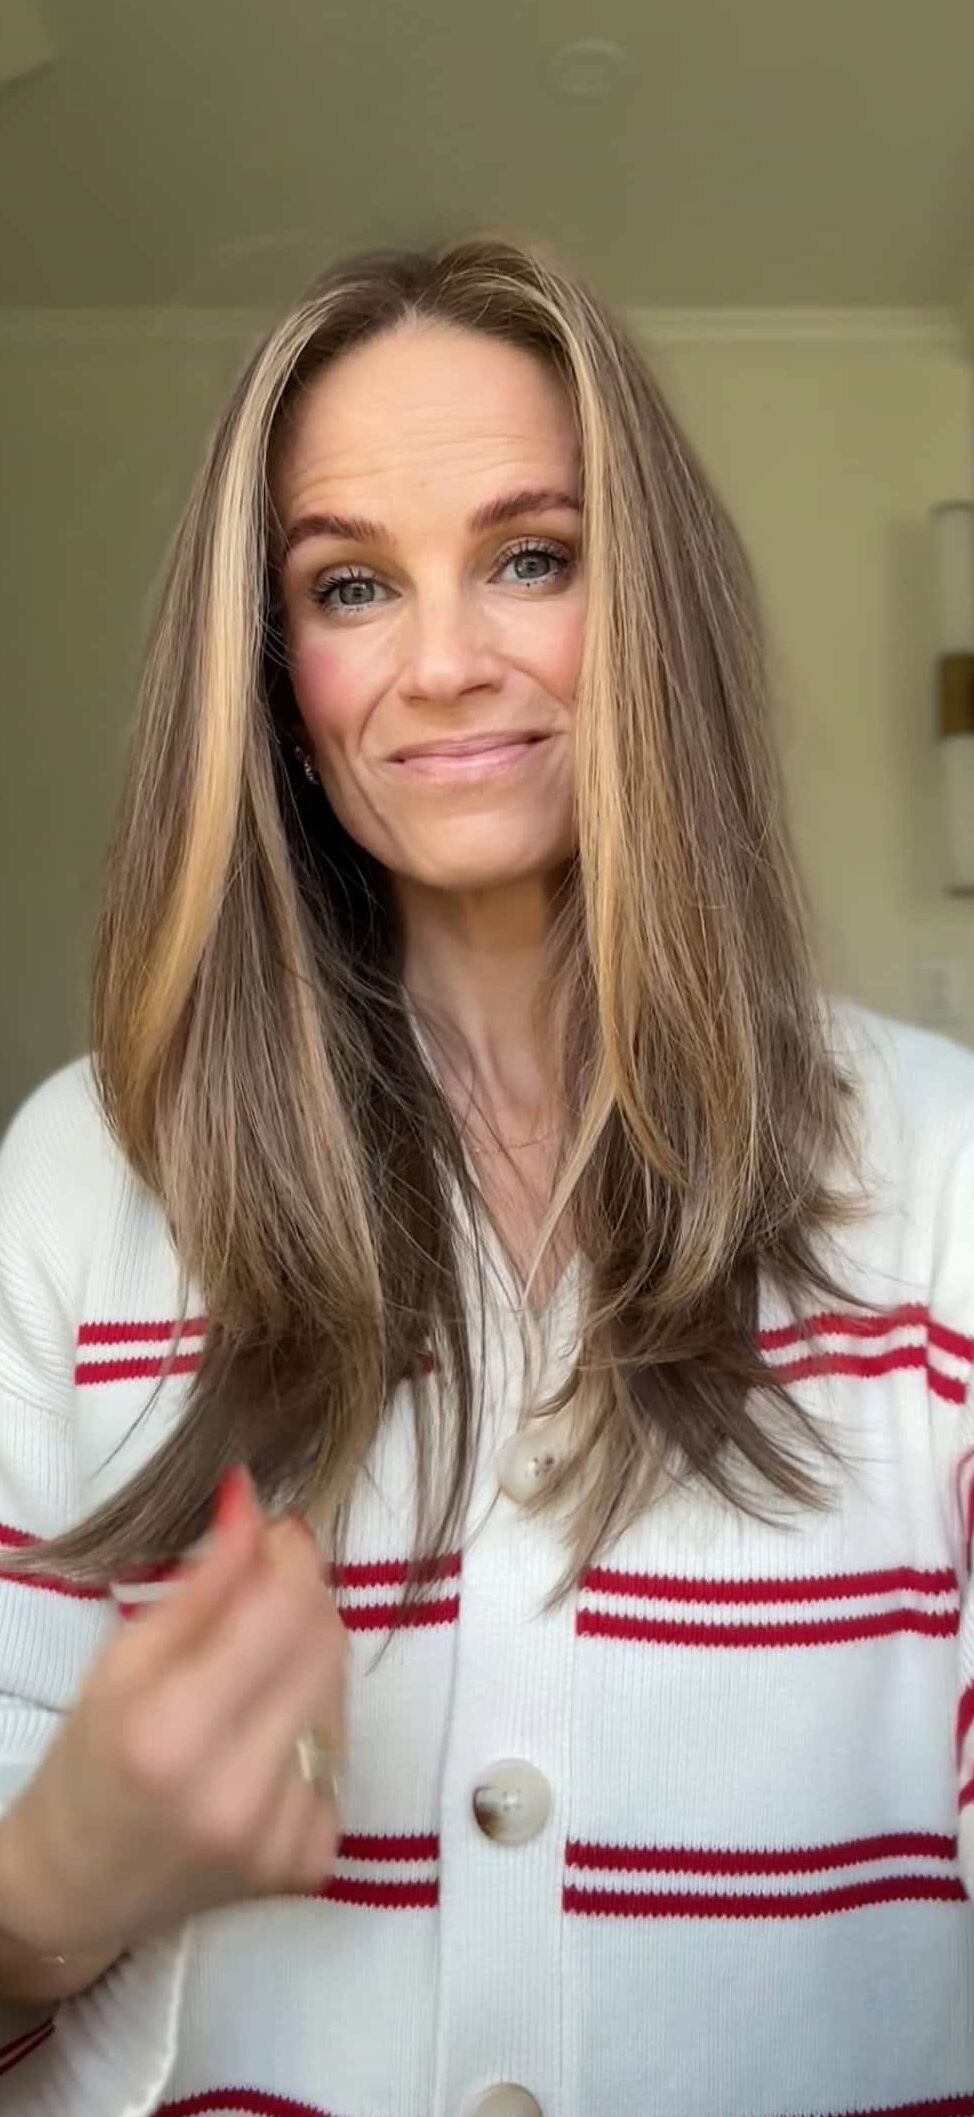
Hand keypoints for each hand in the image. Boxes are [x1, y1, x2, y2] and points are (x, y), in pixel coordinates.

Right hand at [0, 1469, 344, 1959]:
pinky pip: (341, 1752)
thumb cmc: (93, 1760)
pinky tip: (266, 1735)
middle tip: (267, 1588)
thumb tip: (254, 1498)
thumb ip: (205, 1582)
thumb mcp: (125, 1659)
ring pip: (341, 1693)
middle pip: (325, 1644)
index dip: (293, 1557)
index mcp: (172, 1735)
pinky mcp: (315, 1859)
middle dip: (304, 1599)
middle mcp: (238, 1794)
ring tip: (254, 1672)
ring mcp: (285, 1836)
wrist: (84, 1887)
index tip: (281, 1532)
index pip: (284, 1612)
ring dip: (309, 1660)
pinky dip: (312, 1724)